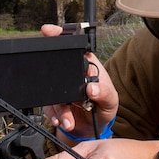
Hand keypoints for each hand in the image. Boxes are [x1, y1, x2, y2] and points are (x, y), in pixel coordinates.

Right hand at [39, 24, 118, 138]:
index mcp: (86, 65)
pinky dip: (54, 116)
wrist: (94, 127)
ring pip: (51, 94)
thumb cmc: (104, 106)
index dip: (58, 36)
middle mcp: (71, 74)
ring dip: (59, 109)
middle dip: (55, 85)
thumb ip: (105, 93)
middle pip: (55, 69)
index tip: (48, 31)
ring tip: (69, 120)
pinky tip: (61, 120)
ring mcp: (60, 89)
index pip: (72, 47)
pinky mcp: (54, 103)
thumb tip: (93, 88)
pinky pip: (48, 108)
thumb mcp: (110, 100)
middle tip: (66, 102)